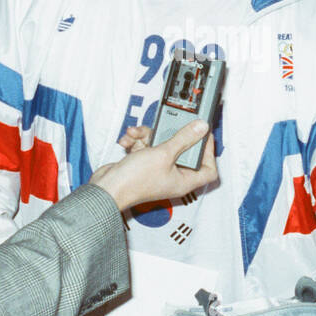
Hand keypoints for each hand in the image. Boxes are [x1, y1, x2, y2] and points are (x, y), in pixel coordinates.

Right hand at [89, 119, 218, 211]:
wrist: (106, 188)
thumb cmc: (134, 182)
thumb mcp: (163, 154)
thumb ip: (184, 138)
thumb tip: (201, 128)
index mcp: (184, 181)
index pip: (209, 170)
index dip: (209, 152)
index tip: (204, 135)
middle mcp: (173, 177)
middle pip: (183, 151)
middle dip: (171, 136)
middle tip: (168, 126)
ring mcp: (157, 170)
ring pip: (161, 145)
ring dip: (148, 135)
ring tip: (138, 134)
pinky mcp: (143, 164)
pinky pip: (146, 146)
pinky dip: (137, 140)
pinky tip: (129, 140)